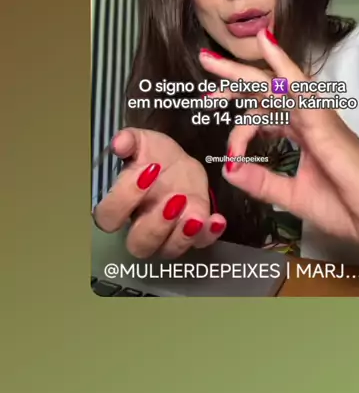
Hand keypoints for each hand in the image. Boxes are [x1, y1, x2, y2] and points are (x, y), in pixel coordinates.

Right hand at [93, 128, 225, 257]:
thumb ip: (128, 141)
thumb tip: (119, 143)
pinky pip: (200, 244)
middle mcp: (141, 226)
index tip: (148, 170)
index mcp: (122, 206)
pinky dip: (208, 235)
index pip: (109, 217)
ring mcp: (168, 233)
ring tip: (195, 215)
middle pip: (138, 245)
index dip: (124, 198)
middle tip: (175, 199)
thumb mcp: (141, 142)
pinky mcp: (194, 233)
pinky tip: (216, 220)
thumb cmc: (154, 156)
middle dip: (156, 225)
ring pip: (168, 251)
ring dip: (182, 236)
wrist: (180, 163)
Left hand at [199, 31, 358, 251]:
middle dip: (232, 82)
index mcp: (301, 133)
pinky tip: (265, 42)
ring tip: (211, 60)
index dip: (238, 132)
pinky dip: (282, 62)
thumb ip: (261, 181)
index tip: (227, 158)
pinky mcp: (321, 118)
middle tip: (204, 70)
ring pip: (273, 83)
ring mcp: (315, 114)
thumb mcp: (292, 195)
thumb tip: (228, 169)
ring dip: (241, 71)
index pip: (262, 117)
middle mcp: (306, 117)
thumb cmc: (346, 206)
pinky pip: (298, 84)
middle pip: (263, 92)